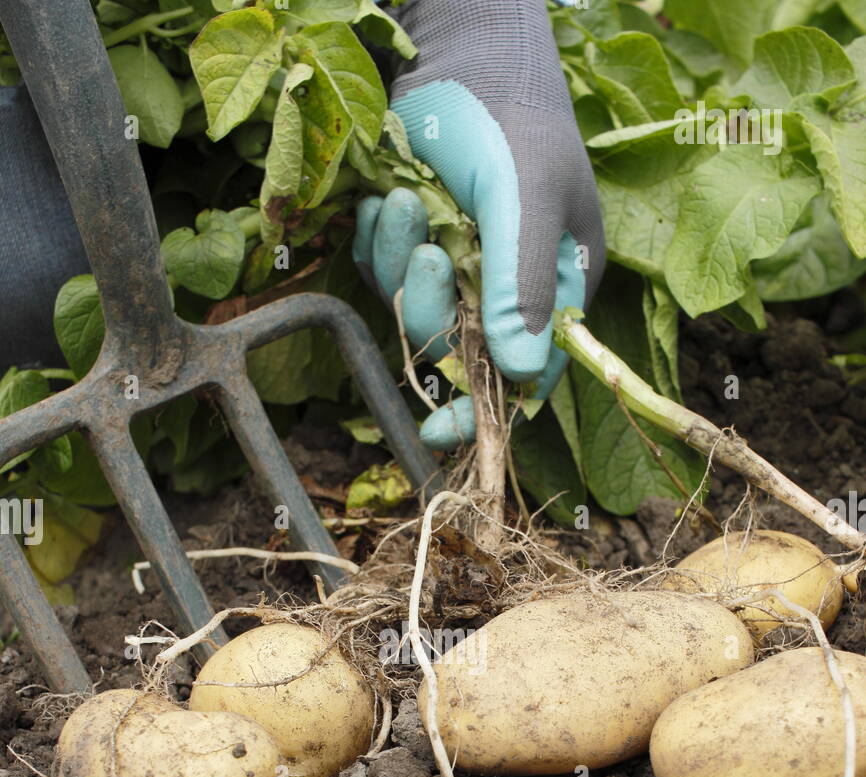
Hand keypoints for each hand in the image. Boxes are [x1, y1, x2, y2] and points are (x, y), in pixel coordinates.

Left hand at [353, 0, 604, 448]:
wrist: (457, 41)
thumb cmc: (507, 110)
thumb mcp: (522, 195)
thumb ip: (520, 283)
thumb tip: (523, 373)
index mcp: (557, 284)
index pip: (528, 372)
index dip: (484, 406)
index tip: (438, 429)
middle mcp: (508, 284)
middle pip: (456, 347)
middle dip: (428, 305)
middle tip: (426, 249)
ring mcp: (459, 262)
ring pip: (411, 309)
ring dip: (397, 260)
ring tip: (405, 198)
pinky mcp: (416, 239)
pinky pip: (382, 272)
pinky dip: (376, 241)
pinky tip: (388, 194)